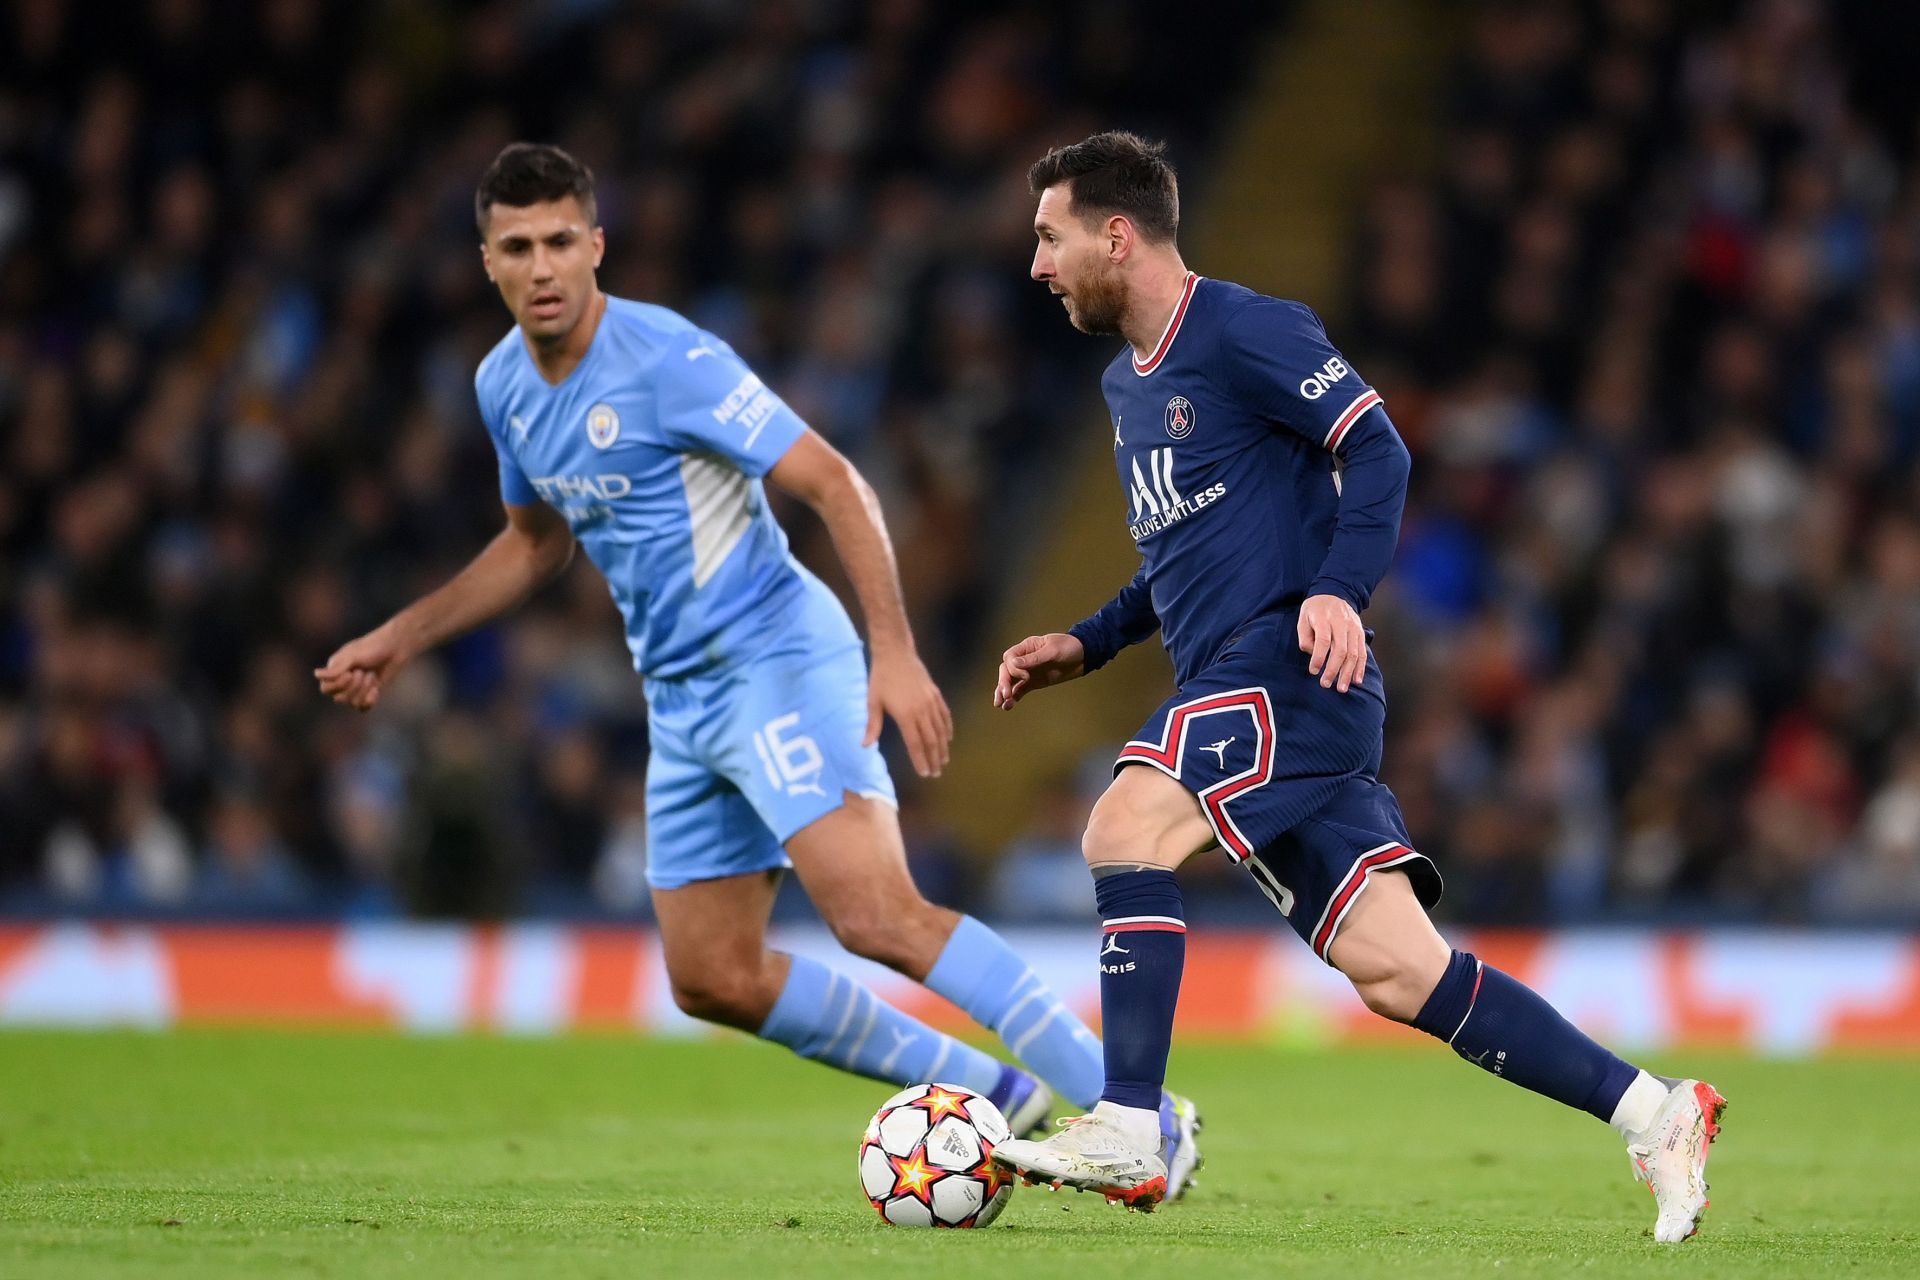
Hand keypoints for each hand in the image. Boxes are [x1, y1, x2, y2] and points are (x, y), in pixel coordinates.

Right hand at [314, 624, 411, 711]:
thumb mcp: (353, 656)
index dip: (337, 685)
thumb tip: (316, 674)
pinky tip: (376, 689)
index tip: (350, 673)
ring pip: (352, 703)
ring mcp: (356, 689)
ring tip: (371, 676)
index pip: (325, 689)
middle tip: (363, 672)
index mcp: (335, 670)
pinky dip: (370, 700)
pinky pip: (363, 708)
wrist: (395, 648)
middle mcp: (343, 681)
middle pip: (339, 699)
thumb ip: (336, 668)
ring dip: (363, 690)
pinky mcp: (369, 694)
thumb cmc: (372, 648)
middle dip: (354, 687)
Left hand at [866, 645, 951, 777]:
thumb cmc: (881, 678)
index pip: (916, 744)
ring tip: (944, 760)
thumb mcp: (872, 701)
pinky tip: (948, 738)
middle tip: (935, 773)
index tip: (924, 773)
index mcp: (906, 715)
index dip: (920, 760)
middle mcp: (922, 710)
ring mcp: (931, 701)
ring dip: (943, 747)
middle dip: (934, 758)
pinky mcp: (935, 694)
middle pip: (931, 740)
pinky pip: (944, 715)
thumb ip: (872, 725)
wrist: (895, 652)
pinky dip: (948, 728)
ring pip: (940, 730)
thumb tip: (865, 746)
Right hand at [993, 632, 1085, 709]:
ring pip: (1010, 682)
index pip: (1010, 657)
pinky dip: (1014, 697)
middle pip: (1006, 670)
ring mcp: (1028, 671)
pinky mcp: (1034, 682)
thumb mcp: (1053, 651)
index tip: (1025, 676)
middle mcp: (1024, 659)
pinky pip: (1020, 689)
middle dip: (1004, 682)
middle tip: (1006, 695)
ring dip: (1004, 692)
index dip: (1012, 668)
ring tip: (1000, 704)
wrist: (1084, 656)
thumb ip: (1034, 658)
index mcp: (1027, 647)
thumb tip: (1013, 663)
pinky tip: (1009, 706)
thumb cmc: (1069, 647)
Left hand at [1298, 593, 1365, 692]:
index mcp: (1324, 618)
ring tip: (1342, 688)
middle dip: (1333, 669)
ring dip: (1348, 673)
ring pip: (1353, 653)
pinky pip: (1362, 652)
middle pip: (1340, 649)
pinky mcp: (1360, 633)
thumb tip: (1313, 654)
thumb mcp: (1303, 618)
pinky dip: (1360, 668)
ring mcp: (1353, 628)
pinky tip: (1356, 681)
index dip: (1319, 657)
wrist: (1334, 594)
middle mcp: (1341, 623)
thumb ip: (1305, 637)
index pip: (1324, 640)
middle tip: (1326, 684)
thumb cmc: (1314, 610)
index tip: (1313, 671)